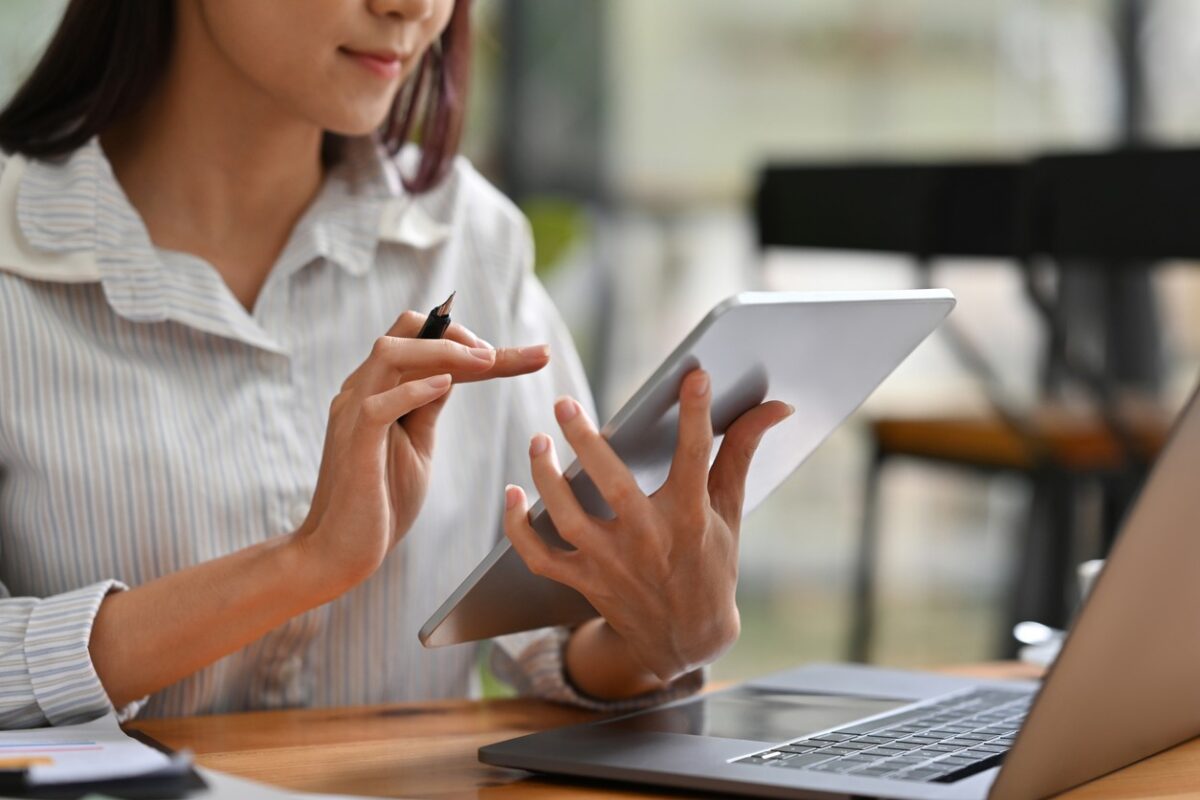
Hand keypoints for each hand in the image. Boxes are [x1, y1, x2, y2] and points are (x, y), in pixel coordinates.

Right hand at [294, 310, 549, 594]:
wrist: (341, 551)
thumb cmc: (380, 500)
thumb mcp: (416, 442)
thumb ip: (428, 405)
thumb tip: (454, 373)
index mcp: (379, 388)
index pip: (423, 341)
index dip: (475, 341)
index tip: (532, 355)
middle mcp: (362, 390)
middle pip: (405, 331)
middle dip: (459, 333)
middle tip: (502, 355)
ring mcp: (353, 414)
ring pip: (389, 353)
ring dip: (442, 350)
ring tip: (486, 361)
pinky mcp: (354, 445)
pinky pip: (378, 405)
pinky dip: (414, 389)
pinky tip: (447, 385)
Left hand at [503, 369, 791, 684]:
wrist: (687, 639)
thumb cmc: (710, 562)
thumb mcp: (730, 509)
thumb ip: (742, 451)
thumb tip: (777, 406)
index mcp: (690, 518)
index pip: (696, 458)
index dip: (697, 416)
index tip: (695, 376)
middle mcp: (649, 540)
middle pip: (612, 486)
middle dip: (586, 444)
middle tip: (564, 404)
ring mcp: (612, 564)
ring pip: (567, 519)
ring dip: (546, 479)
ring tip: (538, 441)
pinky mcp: (585, 581)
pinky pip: (540, 556)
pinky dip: (518, 528)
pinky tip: (511, 493)